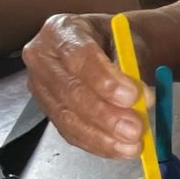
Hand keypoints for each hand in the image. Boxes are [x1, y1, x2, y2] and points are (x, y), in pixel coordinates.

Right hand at [22, 13, 152, 157]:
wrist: (112, 48)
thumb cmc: (118, 41)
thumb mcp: (129, 40)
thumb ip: (131, 63)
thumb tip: (138, 98)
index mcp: (61, 30)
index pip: (78, 56)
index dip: (105, 80)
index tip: (133, 96)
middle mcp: (42, 57)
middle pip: (71, 91)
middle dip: (106, 115)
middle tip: (137, 128)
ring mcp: (41, 87)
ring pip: (69, 118)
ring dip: (104, 136)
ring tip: (134, 144)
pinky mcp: (49, 111)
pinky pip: (71, 133)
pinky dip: (99, 144)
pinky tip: (121, 148)